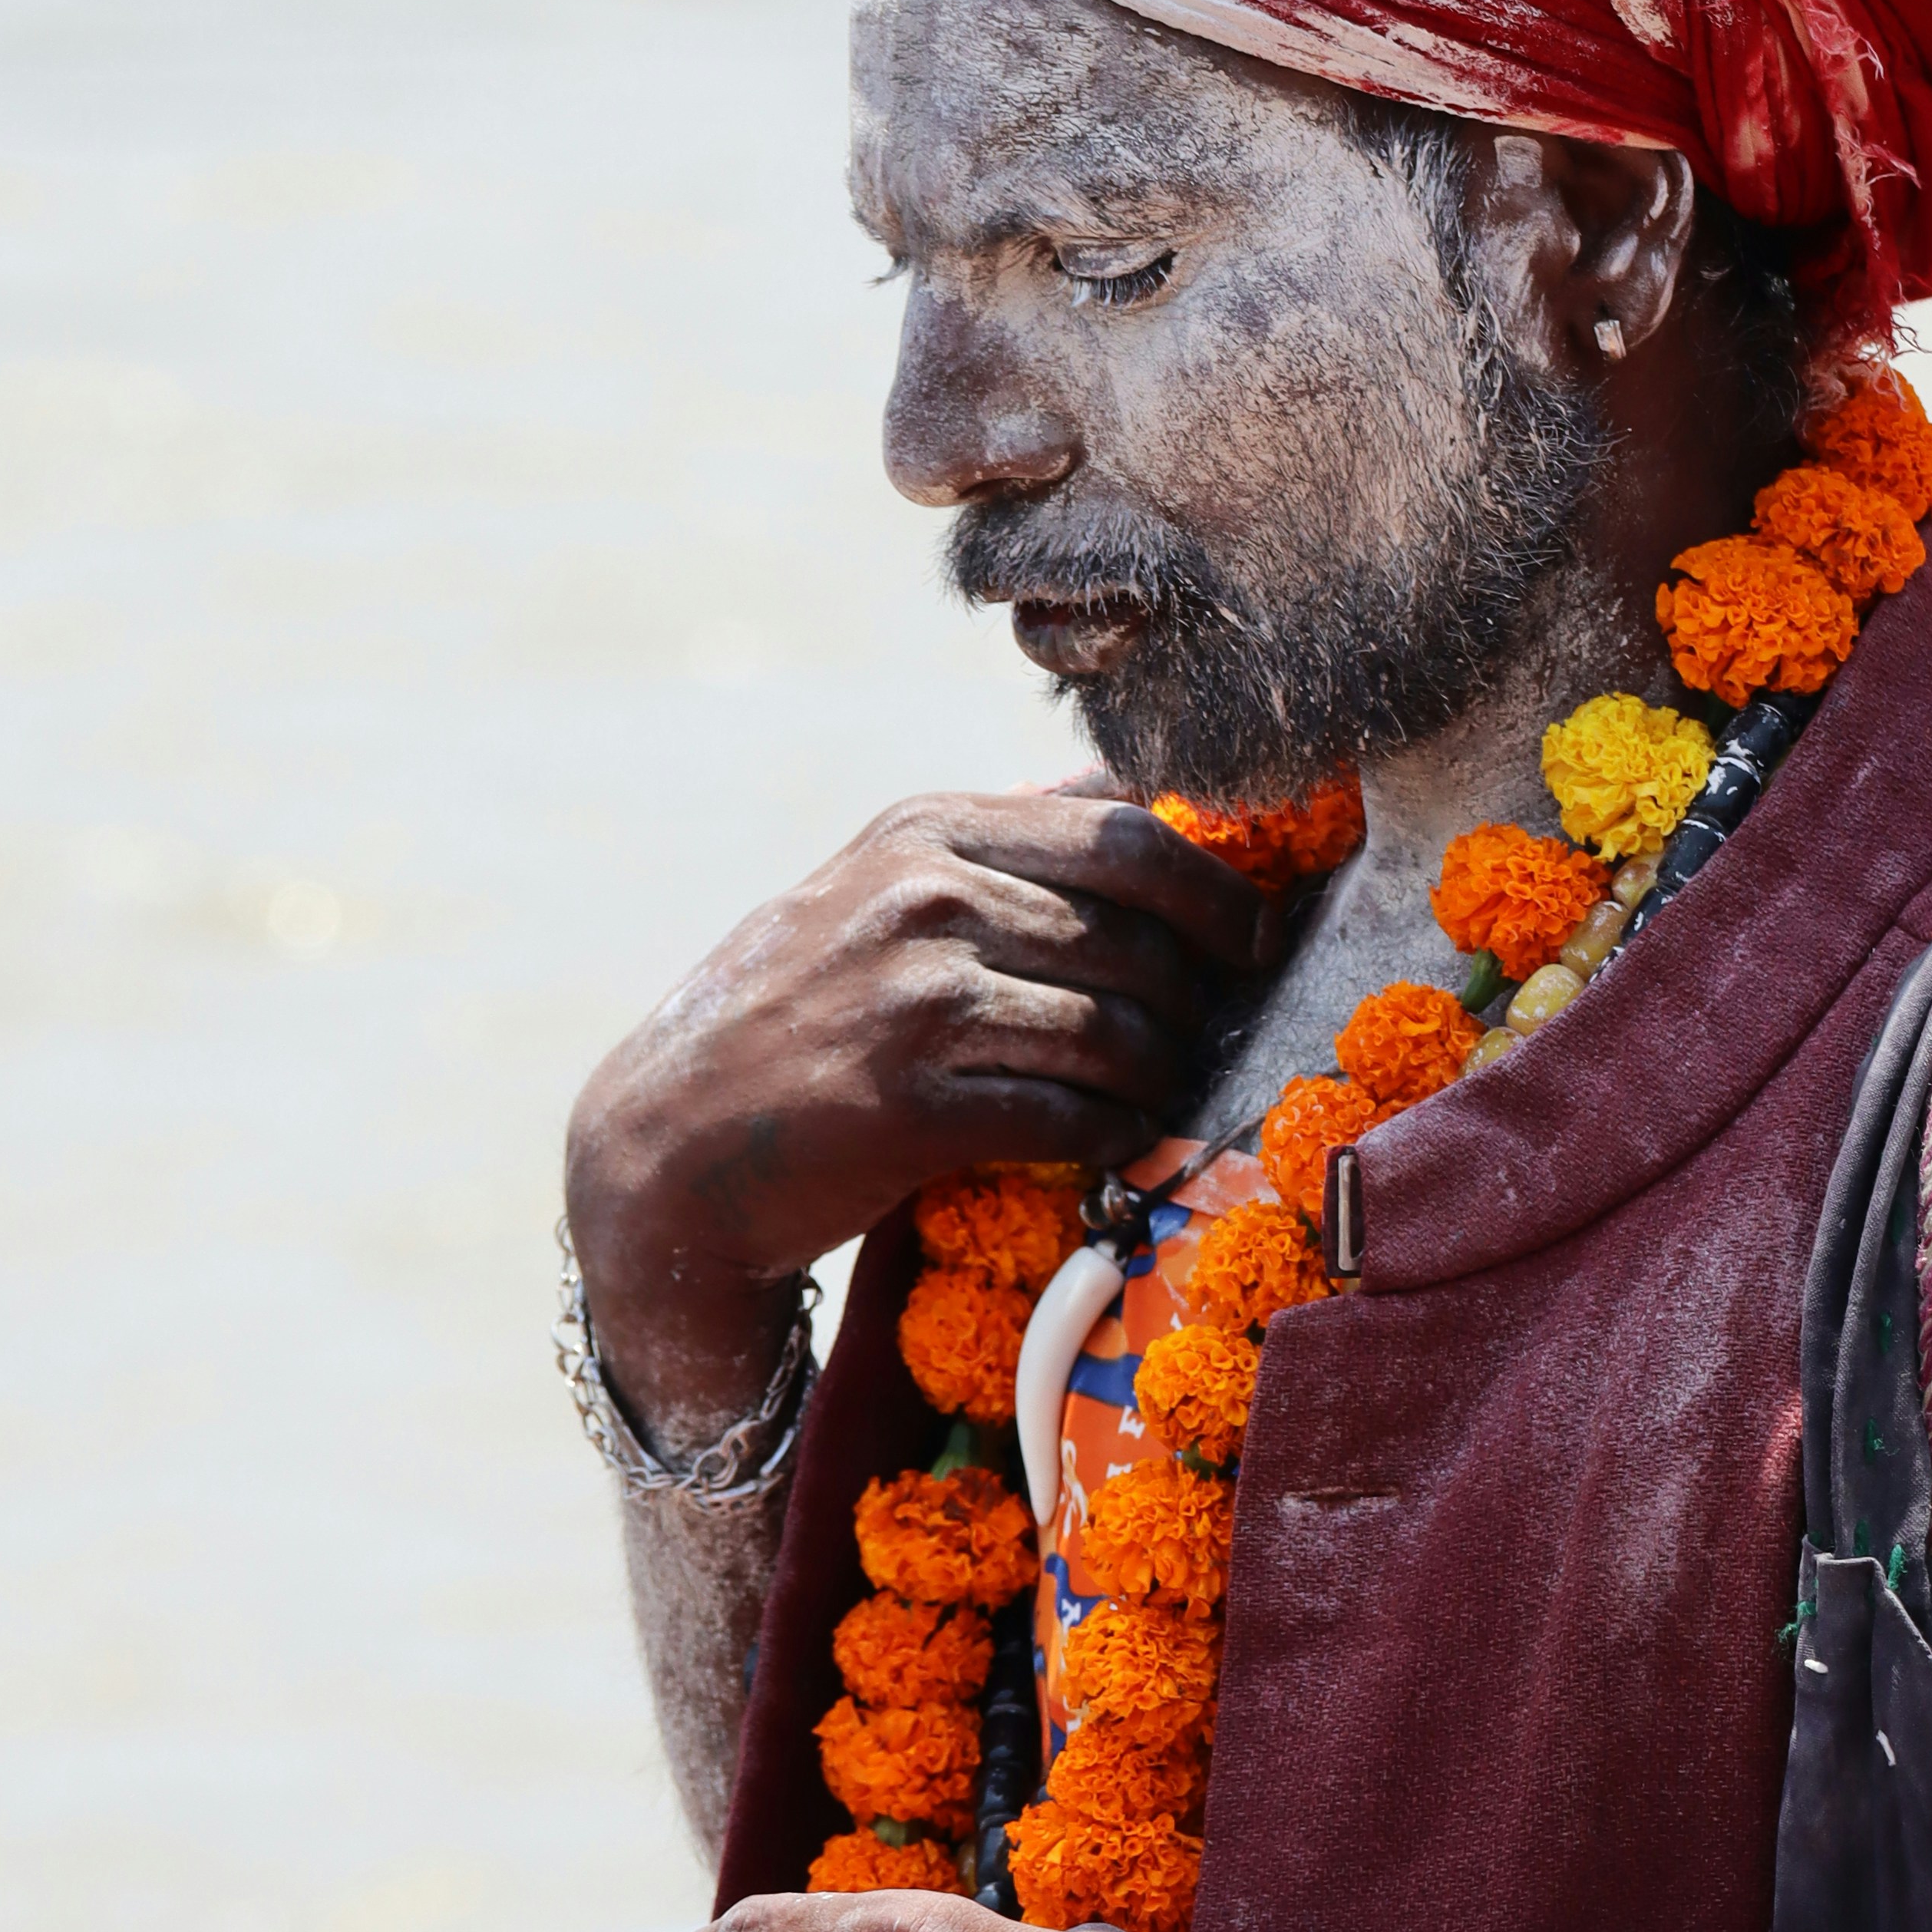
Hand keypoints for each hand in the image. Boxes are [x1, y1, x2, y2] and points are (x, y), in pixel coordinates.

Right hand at [567, 789, 1280, 1442]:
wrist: (677, 1141)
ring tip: (1160, 1096)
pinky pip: (1071, 1118)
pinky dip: (1111, 1137)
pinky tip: (1109, 1145)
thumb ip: (1004, 837)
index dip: (1217, 893)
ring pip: (1117, 1030)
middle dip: (1197, 998)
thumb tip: (1140, 786)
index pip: (1129, 833)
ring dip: (1161, 1076)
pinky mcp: (912, 1105)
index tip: (1254, 940)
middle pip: (1139, 937)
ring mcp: (915, 1000)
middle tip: (1210, 1038)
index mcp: (927, 828)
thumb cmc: (802, 1010)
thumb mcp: (883, 883)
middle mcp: (923, 897)